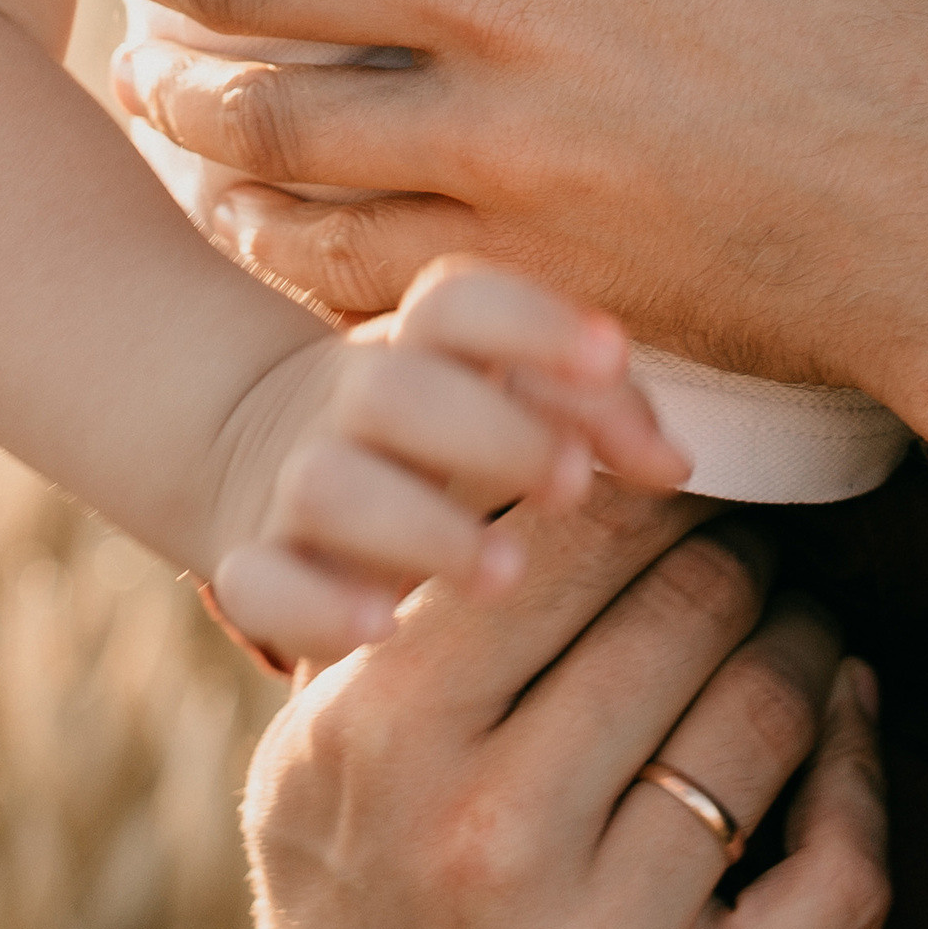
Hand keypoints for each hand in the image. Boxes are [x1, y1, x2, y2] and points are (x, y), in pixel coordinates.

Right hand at [213, 257, 691, 667]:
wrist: (269, 455)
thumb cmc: (450, 427)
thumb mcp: (514, 400)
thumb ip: (598, 413)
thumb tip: (674, 463)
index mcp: (423, 342)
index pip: (461, 300)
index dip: (533, 321)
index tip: (613, 352)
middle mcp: (353, 401)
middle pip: (398, 392)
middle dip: (489, 434)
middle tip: (573, 483)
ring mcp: (294, 483)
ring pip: (331, 487)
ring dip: (419, 526)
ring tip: (506, 574)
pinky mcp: (253, 568)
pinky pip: (257, 584)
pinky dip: (315, 605)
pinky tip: (383, 628)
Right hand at [246, 487, 888, 928]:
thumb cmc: (352, 894)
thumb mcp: (322, 749)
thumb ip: (419, 598)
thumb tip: (573, 431)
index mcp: (381, 740)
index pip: (578, 532)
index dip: (652, 477)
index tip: (679, 465)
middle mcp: (485, 843)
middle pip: (692, 604)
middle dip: (741, 547)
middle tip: (751, 535)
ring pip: (771, 709)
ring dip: (808, 635)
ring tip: (797, 612)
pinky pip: (839, 865)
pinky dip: (861, 765)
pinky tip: (846, 716)